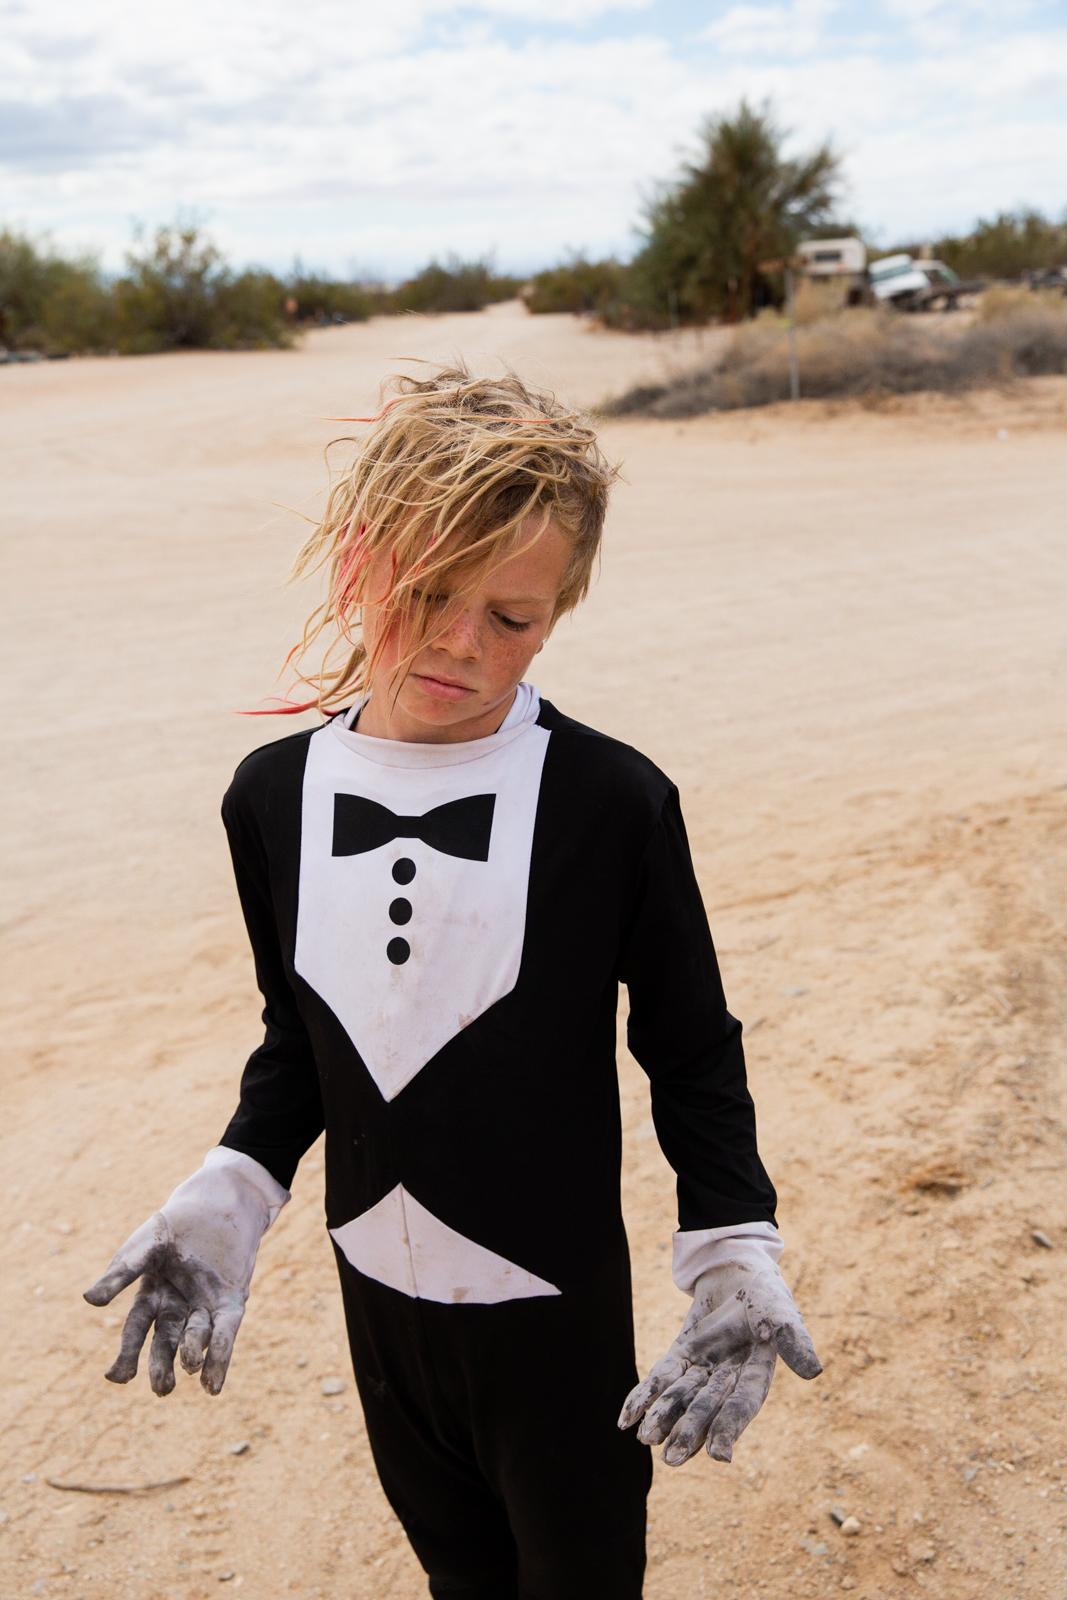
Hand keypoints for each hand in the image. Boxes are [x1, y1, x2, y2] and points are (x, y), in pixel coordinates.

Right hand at [83, 1148, 287, 1396]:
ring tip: (188, 1368)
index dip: (126, 1355)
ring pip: (195, 1339)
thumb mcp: (145, 1245)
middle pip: (165, 1343)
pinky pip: (225, 1333)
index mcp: (151, 1297)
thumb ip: (121, 1272)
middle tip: (161, 1389)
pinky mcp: (231, 1302)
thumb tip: (89, 1300)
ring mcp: (204, 1307)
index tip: (117, 1378)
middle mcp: (176, 1309)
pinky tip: (214, 1383)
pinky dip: (220, 1355)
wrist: (218, 1203)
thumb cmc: (175, 1224)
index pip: (136, 1332)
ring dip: (193, 1355)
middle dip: (161, 1366)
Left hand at [617, 1248, 821, 1464]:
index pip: (742, 1405)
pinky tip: (625, 1419)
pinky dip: (643, 1396)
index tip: (719, 1457)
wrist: (738, 1272)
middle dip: (690, 1432)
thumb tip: (814, 1372)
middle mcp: (727, 1379)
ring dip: (663, 1417)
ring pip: (680, 1396)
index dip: (730, 1428)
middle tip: (672, 1460)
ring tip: (646, 1439)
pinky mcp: (681, 1355)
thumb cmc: (765, 1296)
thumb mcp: (781, 1313)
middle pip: (706, 1408)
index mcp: (755, 1375)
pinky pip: (660, 1378)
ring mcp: (702, 1368)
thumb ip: (793, 1340)